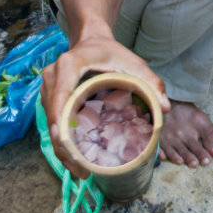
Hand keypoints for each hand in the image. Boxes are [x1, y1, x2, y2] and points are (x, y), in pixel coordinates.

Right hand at [40, 36, 169, 178]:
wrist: (92, 39)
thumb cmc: (113, 52)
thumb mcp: (134, 63)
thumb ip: (151, 82)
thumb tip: (165, 109)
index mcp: (69, 65)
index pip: (60, 100)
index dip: (63, 128)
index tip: (73, 154)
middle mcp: (52, 76)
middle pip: (53, 119)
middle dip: (64, 150)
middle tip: (83, 173)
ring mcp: (48, 87)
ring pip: (50, 124)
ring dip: (62, 149)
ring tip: (80, 171)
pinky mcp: (48, 96)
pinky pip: (52, 122)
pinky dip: (62, 141)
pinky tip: (76, 159)